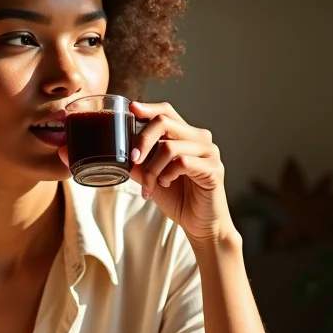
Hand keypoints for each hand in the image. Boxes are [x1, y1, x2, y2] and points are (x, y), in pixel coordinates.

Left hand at [127, 101, 234, 244]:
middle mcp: (200, 138)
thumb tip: (118, 150)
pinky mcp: (214, 169)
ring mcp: (209, 152)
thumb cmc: (177, 198)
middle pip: (164, 122)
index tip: (131, 109)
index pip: (166, 111)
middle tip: (132, 160)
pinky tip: (165, 184)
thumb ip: (138, 162)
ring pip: (170, 146)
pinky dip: (167, 174)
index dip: (148, 108)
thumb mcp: (151, 177)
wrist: (199, 224)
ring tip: (149, 186)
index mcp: (185, 135)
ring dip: (152, 168)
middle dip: (142, 141)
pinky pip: (182, 162)